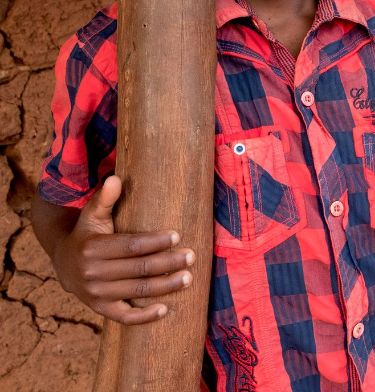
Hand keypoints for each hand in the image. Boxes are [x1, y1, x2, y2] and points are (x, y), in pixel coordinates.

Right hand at [51, 175, 195, 324]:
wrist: (63, 262)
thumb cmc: (87, 234)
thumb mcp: (92, 215)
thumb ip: (105, 199)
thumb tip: (114, 178)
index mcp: (92, 248)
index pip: (132, 246)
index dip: (156, 242)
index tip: (178, 236)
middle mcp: (93, 274)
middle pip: (139, 269)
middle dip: (168, 263)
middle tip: (192, 256)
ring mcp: (95, 294)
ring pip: (136, 291)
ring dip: (165, 287)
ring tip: (188, 278)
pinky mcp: (99, 308)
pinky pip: (124, 317)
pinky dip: (144, 316)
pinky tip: (165, 309)